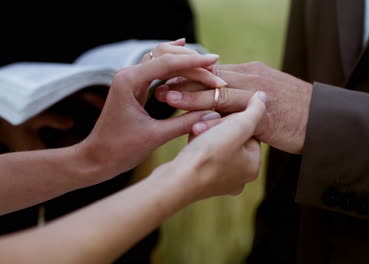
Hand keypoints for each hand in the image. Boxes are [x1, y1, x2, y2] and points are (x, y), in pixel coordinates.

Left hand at [77, 52, 223, 184]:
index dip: (194, 62)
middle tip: (215, 66)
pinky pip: (157, 69)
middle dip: (191, 61)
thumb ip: (185, 123)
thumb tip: (213, 113)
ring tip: (208, 63)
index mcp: (129, 81)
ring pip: (161, 59)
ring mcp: (131, 79)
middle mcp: (128, 75)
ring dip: (184, 61)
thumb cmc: (120, 150)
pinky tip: (185, 53)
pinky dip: (174, 64)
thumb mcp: (156, 137)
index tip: (215, 60)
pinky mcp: (135, 87)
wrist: (97, 158)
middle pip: (165, 55)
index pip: (167, 63)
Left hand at [156, 62, 312, 153]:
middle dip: (183, 82)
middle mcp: (252, 79)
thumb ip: (244, 95)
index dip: (190, 75)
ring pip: (219, 93)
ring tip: (168, 99)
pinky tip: (195, 126)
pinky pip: (235, 118)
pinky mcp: (265, 116)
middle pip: (211, 78)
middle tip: (158, 86)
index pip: (214, 71)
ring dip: (192, 96)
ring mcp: (259, 96)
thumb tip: (224, 100)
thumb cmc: (294, 110)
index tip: (168, 79)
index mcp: (251, 73)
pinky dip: (214, 121)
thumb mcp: (266, 94)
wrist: (324, 120)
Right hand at [159, 91, 266, 200]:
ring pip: (216, 146)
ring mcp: (221, 183)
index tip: (218, 118)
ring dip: (206, 135)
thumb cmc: (208, 154)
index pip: (249, 132)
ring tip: (195, 133)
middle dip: (217, 128)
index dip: (232, 120)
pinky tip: (189, 146)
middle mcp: (240, 178)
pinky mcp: (202, 183)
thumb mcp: (237, 127)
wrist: (176, 181)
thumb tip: (264, 96)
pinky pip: (204, 157)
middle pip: (232, 139)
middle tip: (203, 125)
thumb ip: (254, 110)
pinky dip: (197, 148)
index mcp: (252, 167)